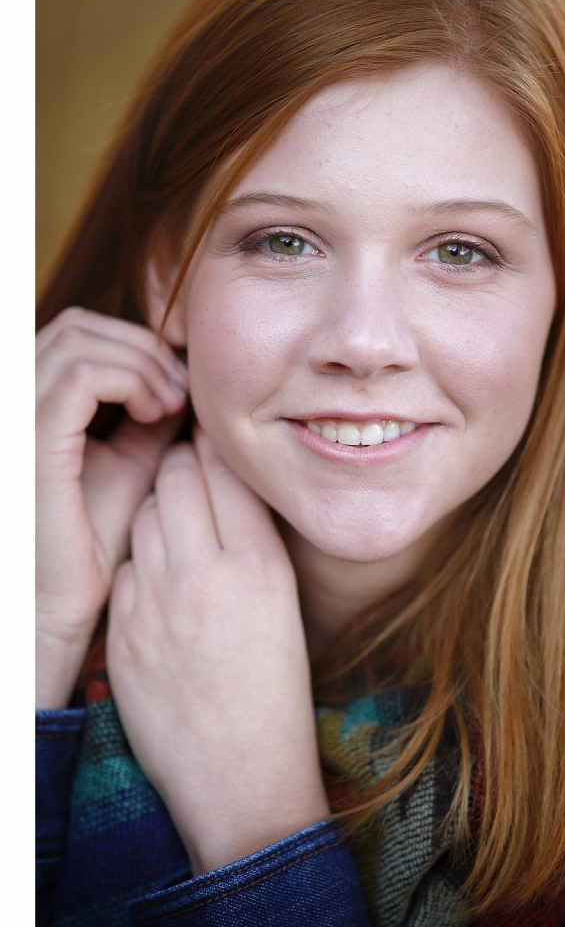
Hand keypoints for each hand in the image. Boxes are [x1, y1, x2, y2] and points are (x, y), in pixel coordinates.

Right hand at [36, 307, 187, 705]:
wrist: (61, 601)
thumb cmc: (94, 539)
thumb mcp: (132, 460)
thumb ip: (148, 413)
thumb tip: (185, 373)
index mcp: (29, 401)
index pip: (77, 332)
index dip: (133, 343)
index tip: (178, 382)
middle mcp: (12, 400)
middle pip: (77, 325)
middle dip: (140, 347)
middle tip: (181, 389)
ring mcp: (13, 416)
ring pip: (79, 340)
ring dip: (141, 363)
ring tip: (171, 404)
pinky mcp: (29, 440)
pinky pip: (83, 378)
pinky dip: (130, 381)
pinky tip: (157, 413)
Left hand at [106, 428, 329, 874]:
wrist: (240, 775)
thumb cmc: (275, 690)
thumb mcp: (286, 603)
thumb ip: (256, 539)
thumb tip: (226, 479)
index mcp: (260, 568)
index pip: (227, 468)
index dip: (222, 447)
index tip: (223, 443)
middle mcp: (204, 578)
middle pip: (177, 476)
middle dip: (185, 465)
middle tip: (196, 471)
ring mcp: (154, 606)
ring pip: (144, 514)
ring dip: (161, 510)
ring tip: (181, 529)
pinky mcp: (121, 633)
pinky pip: (125, 567)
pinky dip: (142, 564)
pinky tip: (163, 583)